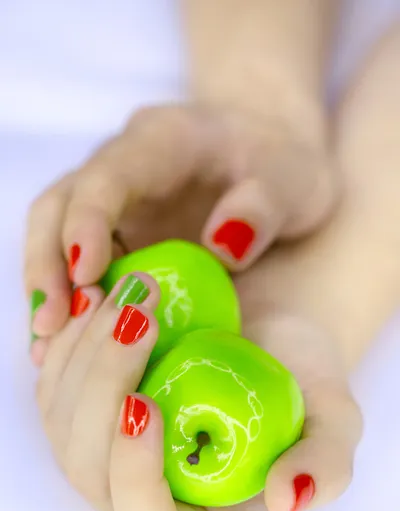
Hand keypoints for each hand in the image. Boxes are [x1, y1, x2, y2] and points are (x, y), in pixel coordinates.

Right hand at [26, 103, 334, 361]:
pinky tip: (68, 341)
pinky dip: (70, 298)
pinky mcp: (118, 230)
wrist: (266, 155)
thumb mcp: (295, 180)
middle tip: (49, 325)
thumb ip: (264, 206)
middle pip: (59, 203)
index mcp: (164, 140)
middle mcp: (125, 165)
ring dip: (47, 286)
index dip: (88, 222)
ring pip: (55, 232)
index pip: (109, 174)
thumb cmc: (281, 165)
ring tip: (48, 345)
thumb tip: (222, 248)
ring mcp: (116, 200)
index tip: (86, 275)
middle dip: (46, 262)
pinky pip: (77, 259)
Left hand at [37, 265, 361, 510]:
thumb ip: (322, 466)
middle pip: (88, 466)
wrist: (269, 333)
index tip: (145, 400)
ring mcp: (106, 449)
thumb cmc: (301, 380)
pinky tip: (100, 296)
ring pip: (62, 418)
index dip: (134, 474)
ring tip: (128, 293)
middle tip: (140, 316)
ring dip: (84, 351)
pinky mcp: (88, 404)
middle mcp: (139, 490)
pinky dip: (70, 336)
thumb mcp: (332, 420)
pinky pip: (55, 380)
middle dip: (102, 386)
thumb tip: (284, 500)